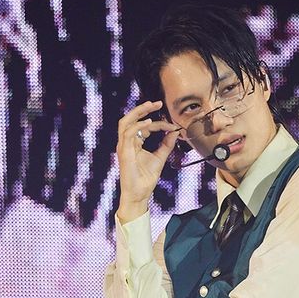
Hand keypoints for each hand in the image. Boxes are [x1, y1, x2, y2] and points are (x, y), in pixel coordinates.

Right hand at [116, 101, 179, 218]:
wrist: (139, 194)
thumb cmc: (146, 178)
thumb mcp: (160, 158)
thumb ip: (166, 144)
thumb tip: (175, 131)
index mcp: (134, 143)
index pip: (144, 126)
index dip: (159, 123)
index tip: (172, 125)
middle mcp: (126, 142)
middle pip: (131, 118)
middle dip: (144, 108)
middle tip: (158, 103)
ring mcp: (123, 146)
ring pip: (125, 121)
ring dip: (139, 112)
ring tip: (152, 106)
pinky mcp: (124, 152)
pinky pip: (128, 133)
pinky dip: (139, 126)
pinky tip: (150, 122)